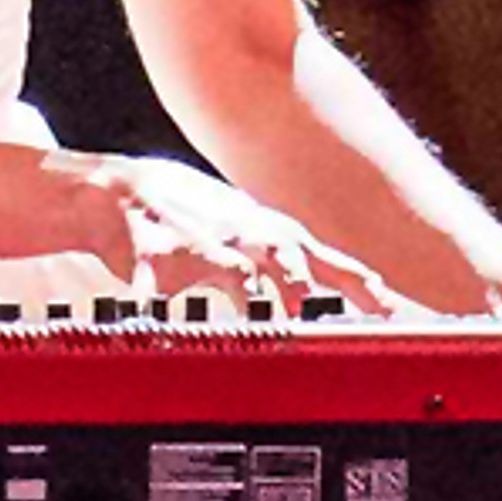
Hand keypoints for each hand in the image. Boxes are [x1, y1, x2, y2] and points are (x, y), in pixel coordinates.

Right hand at [67, 155, 405, 314]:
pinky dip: (148, 284)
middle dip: (296, 273)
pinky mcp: (147, 248)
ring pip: (220, 256)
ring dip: (239, 275)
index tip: (384, 306)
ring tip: (249, 293)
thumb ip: (278, 269)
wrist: (117, 194)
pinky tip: (148, 298)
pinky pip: (148, 267)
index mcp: (260, 231)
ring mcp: (192, 239)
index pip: (318, 255)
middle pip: (277, 249)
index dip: (352, 279)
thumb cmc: (187, 217)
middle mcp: (235, 232)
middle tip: (314, 299)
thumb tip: (312, 300)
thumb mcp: (241, 235)